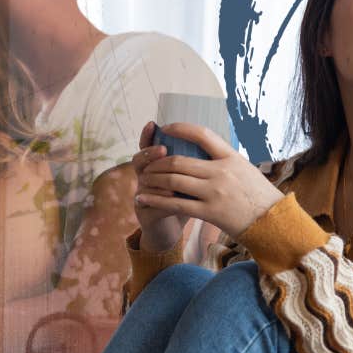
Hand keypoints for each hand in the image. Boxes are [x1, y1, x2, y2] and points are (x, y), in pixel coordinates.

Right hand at [132, 121, 187, 250]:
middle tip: (163, 150)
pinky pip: (149, 205)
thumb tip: (212, 141)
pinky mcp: (144, 214)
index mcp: (156, 167)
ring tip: (171, 178)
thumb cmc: (185, 201)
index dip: (148, 135)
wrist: (172, 229)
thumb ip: (196, 163)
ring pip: (144, 183)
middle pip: (139, 161)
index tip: (153, 124)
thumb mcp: (191, 180)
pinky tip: (172, 198)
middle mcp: (144, 179)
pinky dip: (161, 201)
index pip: (147, 146)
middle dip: (151, 154)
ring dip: (159, 179)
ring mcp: (142, 196)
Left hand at [136, 122, 284, 236]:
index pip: (203, 135)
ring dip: (154, 179)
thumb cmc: (259, 196)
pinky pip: (176, 205)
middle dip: (158, 162)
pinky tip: (144, 199)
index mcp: (231, 158)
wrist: (273, 223)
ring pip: (173, 181)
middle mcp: (222, 172)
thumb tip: (205, 149)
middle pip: (179, 161)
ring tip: (144, 180)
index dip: (181, 128)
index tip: (166, 128)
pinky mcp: (210, 213)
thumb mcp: (246, 169)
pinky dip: (156, 201)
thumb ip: (225, 160)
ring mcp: (215, 193)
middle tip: (147, 163)